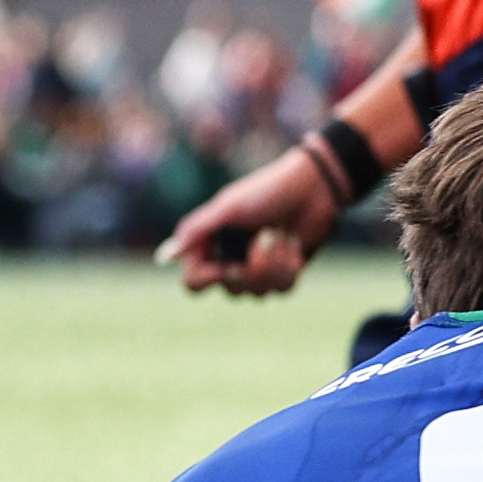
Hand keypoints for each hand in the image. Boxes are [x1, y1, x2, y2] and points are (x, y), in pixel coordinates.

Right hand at [158, 143, 337, 294]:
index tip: (225, 267)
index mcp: (208, 243)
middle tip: (263, 240)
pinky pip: (281, 290)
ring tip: (281, 236)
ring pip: (258, 292)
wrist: (313, 189)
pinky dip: (289, 267)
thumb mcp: (229, 207)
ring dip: (274, 265)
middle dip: (252, 269)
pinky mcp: (281, 273)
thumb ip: (197, 229)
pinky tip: (294, 244)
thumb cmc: (267, 192)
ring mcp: (256, 268)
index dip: (207, 279)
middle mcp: (229, 259)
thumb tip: (169, 254)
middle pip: (230, 290)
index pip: (193, 281)